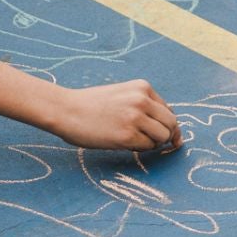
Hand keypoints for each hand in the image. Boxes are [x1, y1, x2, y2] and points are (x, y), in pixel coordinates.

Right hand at [49, 80, 180, 152]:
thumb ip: (142, 105)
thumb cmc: (90, 105)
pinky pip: (147, 147)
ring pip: (163, 136)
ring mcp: (136, 118)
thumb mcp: (121, 94)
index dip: (166, 125)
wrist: (66, 110)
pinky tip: (125, 143)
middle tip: (155, 143)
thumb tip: (166, 128)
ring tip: (135, 141)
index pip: (167, 110)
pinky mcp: (128, 135)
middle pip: (171, 124)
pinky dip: (140, 148)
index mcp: (142, 87)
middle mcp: (142, 100)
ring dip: (153, 143)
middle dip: (166, 136)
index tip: (168, 136)